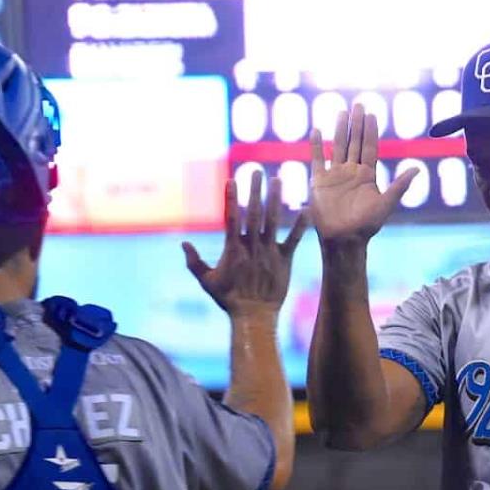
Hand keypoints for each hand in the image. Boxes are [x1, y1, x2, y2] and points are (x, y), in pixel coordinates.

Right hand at [183, 170, 307, 319]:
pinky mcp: (285, 261)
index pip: (231, 218)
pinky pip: (294, 240)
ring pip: (272, 221)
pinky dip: (300, 225)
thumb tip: (182, 244)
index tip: (231, 179)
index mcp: (233, 249)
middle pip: (253, 214)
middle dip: (255, 191)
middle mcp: (252, 247)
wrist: (254, 317)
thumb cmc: (229, 300)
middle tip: (257, 171)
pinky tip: (306, 208)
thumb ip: (194, 262)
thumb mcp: (207, 281)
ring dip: (275, 199)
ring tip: (278, 179)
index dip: (231, 199)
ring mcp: (270, 253)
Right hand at [309, 103, 417, 244]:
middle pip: (354, 142)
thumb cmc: (366, 225)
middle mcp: (351, 172)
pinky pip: (317, 159)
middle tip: (358, 104)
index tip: (371, 114)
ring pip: (337, 147)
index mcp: (368, 175)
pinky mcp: (319, 182)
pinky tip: (316, 131)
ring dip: (339, 130)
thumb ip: (400, 186)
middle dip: (356, 124)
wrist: (343, 239)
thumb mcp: (386, 204)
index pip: (370, 147)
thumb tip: (418, 168)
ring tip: (341, 112)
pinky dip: (316, 145)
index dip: (371, 130)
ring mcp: (335, 176)